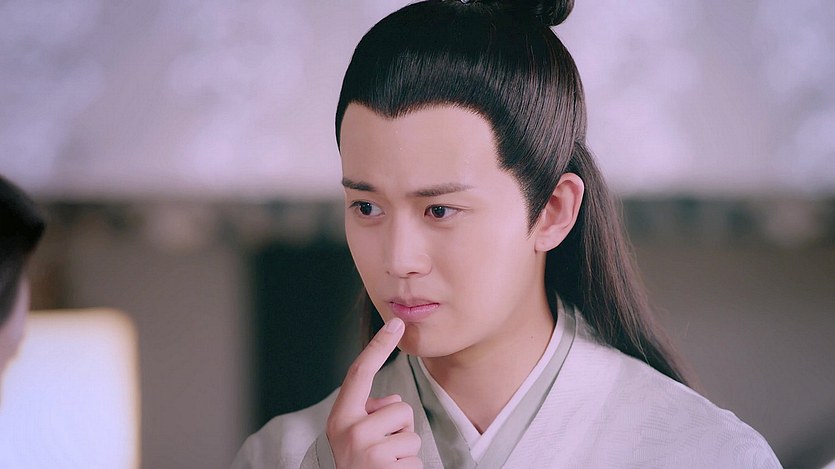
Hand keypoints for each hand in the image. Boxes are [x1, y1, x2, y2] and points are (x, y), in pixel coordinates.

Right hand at [326, 318, 421, 467]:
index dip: (377, 346)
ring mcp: (369, 452)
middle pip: (400, 408)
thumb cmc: (358, 466)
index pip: (360, 374)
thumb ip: (367, 415)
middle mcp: (351, 432)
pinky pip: (416, 459)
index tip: (396, 323)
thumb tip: (391, 405)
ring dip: (405, 451)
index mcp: (340, 419)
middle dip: (399, 428)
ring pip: (412, 434)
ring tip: (386, 466)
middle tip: (380, 451)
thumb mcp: (352, 437)